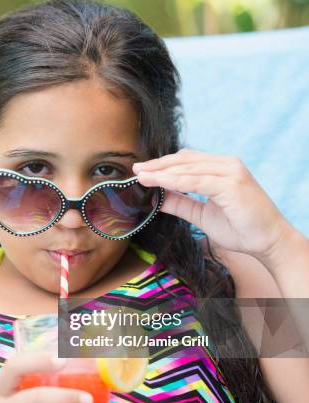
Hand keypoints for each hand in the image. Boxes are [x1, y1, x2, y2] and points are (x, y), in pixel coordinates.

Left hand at [133, 148, 291, 259]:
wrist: (268, 242)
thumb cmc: (241, 228)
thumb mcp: (202, 215)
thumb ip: (181, 204)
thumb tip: (157, 198)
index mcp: (221, 168)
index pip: (186, 161)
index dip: (163, 165)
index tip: (141, 171)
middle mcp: (227, 164)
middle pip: (184, 160)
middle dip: (158, 166)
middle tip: (136, 170)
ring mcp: (230, 171)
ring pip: (188, 168)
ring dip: (162, 172)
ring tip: (142, 176)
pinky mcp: (231, 183)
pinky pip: (196, 181)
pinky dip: (175, 181)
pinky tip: (159, 183)